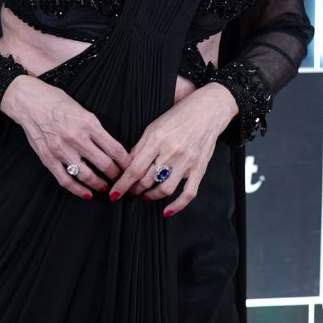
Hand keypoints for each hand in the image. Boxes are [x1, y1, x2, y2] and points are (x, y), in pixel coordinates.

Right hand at [1, 75, 131, 199]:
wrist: (28, 101)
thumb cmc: (56, 101)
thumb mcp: (83, 109)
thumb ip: (95, 128)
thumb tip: (110, 146)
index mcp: (88, 122)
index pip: (115, 148)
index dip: (125, 162)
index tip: (130, 167)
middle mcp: (76, 137)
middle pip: (104, 164)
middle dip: (116, 175)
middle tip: (121, 179)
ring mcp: (61, 150)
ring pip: (87, 175)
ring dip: (100, 184)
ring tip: (106, 187)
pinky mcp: (48, 158)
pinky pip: (66, 180)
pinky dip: (78, 190)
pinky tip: (87, 194)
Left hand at [107, 83, 237, 216]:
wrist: (207, 110)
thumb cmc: (178, 116)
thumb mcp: (154, 126)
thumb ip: (140, 146)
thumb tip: (125, 165)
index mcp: (157, 139)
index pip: (135, 168)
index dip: (123, 184)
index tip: (114, 194)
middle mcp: (171, 151)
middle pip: (147, 180)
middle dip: (135, 189)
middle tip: (130, 191)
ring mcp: (187, 161)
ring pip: (164, 189)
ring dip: (151, 196)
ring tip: (145, 195)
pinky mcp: (199, 168)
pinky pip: (188, 193)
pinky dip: (177, 206)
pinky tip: (166, 211)